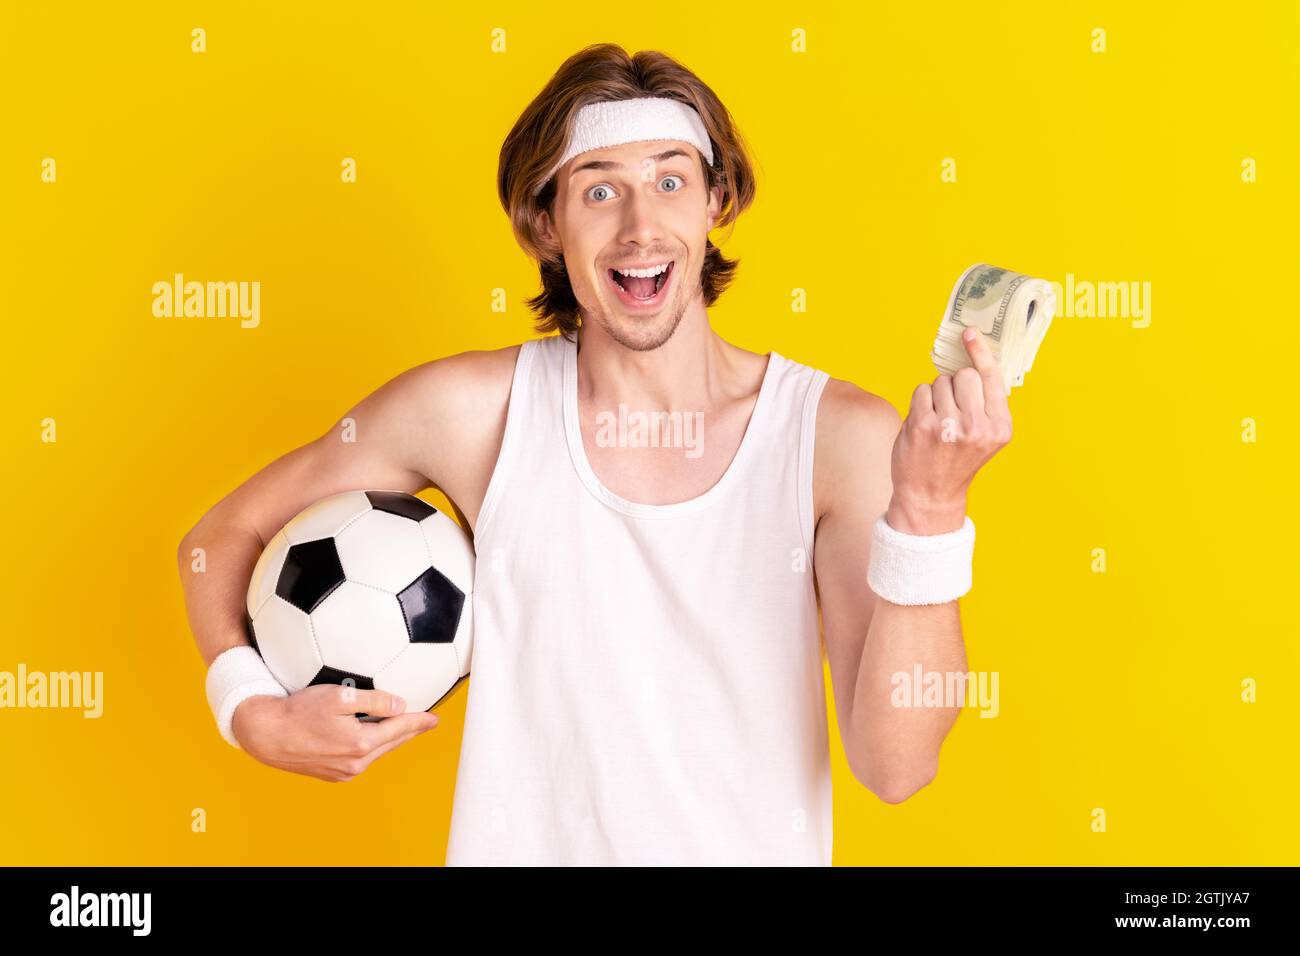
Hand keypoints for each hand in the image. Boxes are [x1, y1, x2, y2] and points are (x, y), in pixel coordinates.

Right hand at [231, 685, 439, 781]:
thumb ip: (372, 701)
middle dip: (410, 731)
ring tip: (404, 729)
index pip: (399, 729)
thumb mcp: (338, 697)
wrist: (265, 734)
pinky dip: (372, 748)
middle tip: (427, 723)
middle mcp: (355, 763)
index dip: (419, 721)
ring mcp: (343, 772)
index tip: (435, 718)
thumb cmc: (298, 710)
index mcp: (360, 743)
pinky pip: (360, 759)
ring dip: (391, 740)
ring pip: (376, 753)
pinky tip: (373, 739)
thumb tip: (400, 706)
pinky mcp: (331, 775)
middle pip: (391, 743)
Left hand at [887, 327, 1012, 533]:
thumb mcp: (985, 437)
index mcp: (999, 427)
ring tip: (937, 422)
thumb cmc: (957, 461)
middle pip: (964, 376)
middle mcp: (977, 427)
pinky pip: (921, 391)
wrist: (931, 495)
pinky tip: (923, 424)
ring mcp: (948, 426)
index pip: (992, 378)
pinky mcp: (922, 426)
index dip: (980, 352)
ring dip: (935, 395)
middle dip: (954, 384)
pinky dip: (920, 402)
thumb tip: (974, 361)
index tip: (969, 333)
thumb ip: (986, 404)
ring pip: (940, 382)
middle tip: (950, 409)